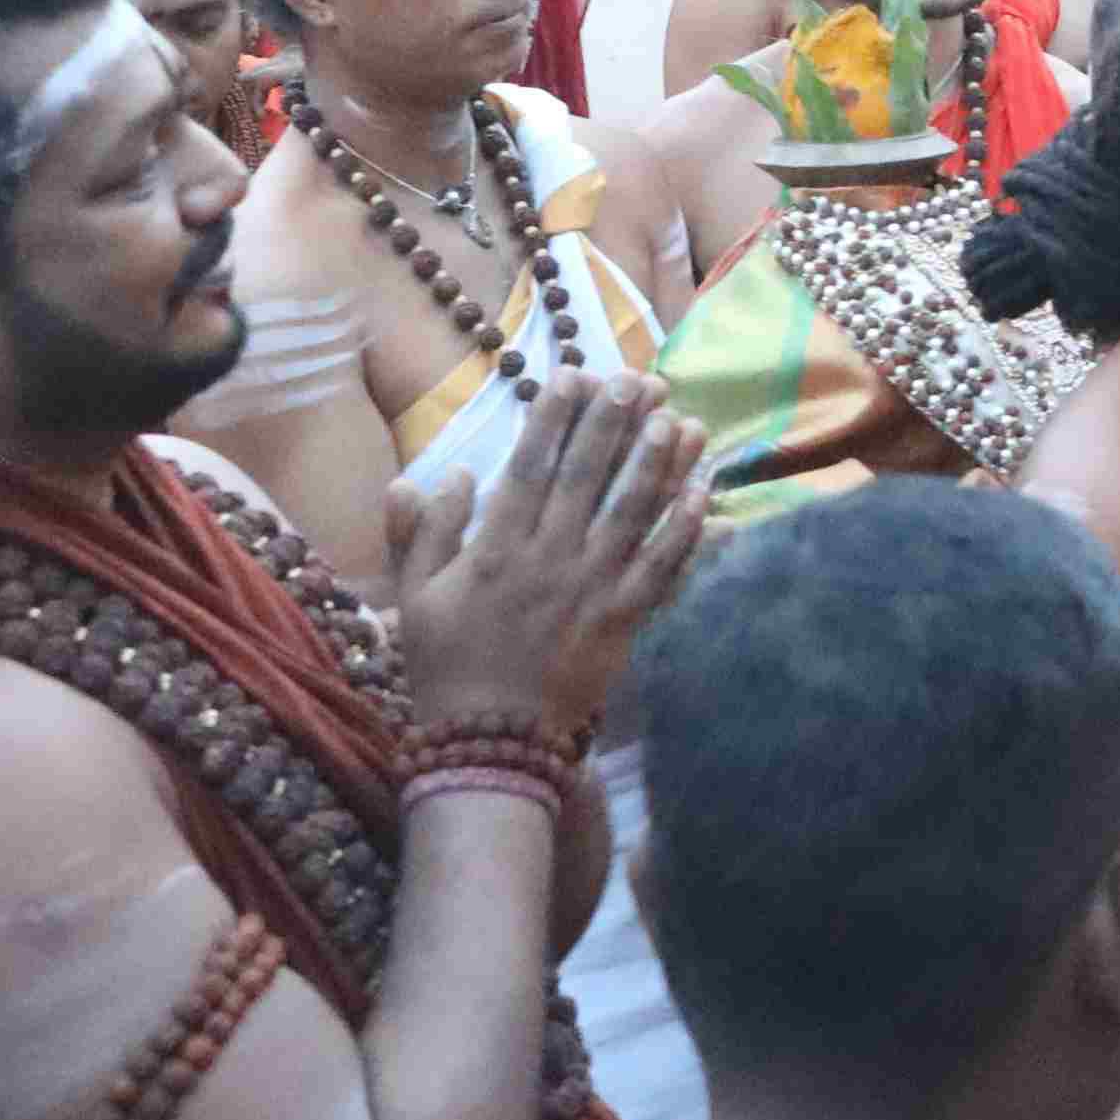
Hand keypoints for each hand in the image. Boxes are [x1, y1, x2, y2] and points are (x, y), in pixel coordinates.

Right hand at [383, 381, 708, 742]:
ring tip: (681, 419)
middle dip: (614, 423)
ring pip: (632, 513)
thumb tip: (442, 472)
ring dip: (659, 463)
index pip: (530, 467)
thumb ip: (424, 532)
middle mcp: (548, 559)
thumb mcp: (414, 597)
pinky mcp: (623, 621)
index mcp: (495, 549)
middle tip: (637, 380)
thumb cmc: (444, 665)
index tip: (574, 375)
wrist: (487, 744)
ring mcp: (591, 590)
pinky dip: (685, 531)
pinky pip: (661, 570)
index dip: (553, 417)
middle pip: (588, 478)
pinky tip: (705, 494)